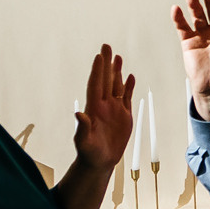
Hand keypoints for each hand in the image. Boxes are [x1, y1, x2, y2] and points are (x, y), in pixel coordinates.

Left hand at [73, 44, 134, 169]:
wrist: (99, 162)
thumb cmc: (89, 153)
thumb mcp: (83, 142)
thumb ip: (82, 127)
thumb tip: (78, 113)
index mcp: (94, 109)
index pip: (96, 85)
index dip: (97, 71)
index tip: (99, 56)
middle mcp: (103, 106)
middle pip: (106, 80)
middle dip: (106, 63)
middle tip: (106, 46)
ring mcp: (114, 110)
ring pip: (116, 86)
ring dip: (117, 72)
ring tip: (117, 57)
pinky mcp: (124, 116)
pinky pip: (127, 98)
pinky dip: (129, 87)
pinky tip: (130, 77)